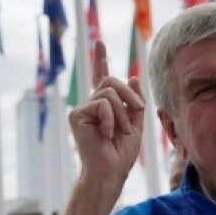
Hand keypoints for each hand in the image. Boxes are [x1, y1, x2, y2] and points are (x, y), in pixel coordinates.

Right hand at [69, 39, 144, 188]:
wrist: (110, 171)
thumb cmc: (121, 153)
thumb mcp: (135, 124)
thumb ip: (134, 102)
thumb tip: (132, 77)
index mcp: (104, 106)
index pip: (101, 78)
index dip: (100, 59)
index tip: (99, 42)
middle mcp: (91, 104)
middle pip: (112, 81)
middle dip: (130, 95)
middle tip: (137, 110)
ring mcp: (82, 109)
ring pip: (109, 92)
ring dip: (122, 113)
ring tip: (120, 131)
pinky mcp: (77, 115)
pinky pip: (103, 104)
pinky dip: (111, 118)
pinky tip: (106, 133)